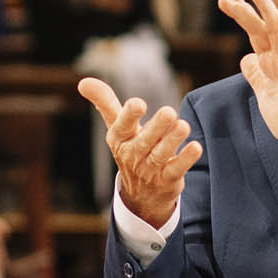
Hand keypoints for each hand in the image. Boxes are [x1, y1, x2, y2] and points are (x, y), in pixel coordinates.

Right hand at [78, 77, 201, 228]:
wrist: (142, 194)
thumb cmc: (130, 148)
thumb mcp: (116, 128)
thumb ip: (105, 102)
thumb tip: (82, 82)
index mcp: (119, 139)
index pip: (121, 127)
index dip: (129, 116)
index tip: (138, 103)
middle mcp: (133, 155)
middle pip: (145, 141)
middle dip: (157, 127)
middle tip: (169, 112)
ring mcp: (150, 169)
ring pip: (161, 154)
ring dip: (173, 140)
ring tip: (183, 126)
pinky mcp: (168, 180)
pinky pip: (177, 169)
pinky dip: (186, 159)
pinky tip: (196, 147)